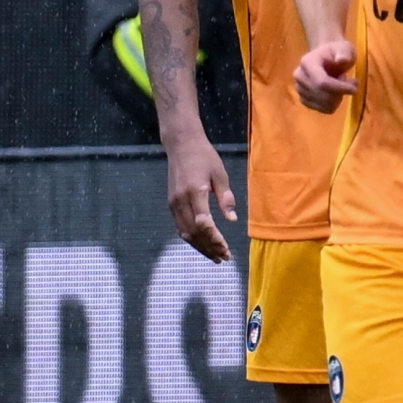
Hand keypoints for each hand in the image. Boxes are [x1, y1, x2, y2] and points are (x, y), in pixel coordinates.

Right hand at [164, 138, 238, 262]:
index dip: (214, 238)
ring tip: (215, 256)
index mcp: (195, 191)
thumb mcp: (220, 174)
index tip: (226, 248)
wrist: (181, 145)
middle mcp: (181, 200)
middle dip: (209, 247)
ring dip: (200, 247)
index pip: (203, 223)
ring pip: (185, 233)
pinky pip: (180, 227)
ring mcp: (173, 203)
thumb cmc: (204, 156)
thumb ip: (225, 197)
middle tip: (224, 257)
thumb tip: (232, 220)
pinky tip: (202, 244)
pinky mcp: (171, 204)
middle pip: (194, 232)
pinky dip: (191, 238)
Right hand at [294, 39, 357, 111]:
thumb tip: (341, 60)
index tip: (354, 89)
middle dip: (340, 92)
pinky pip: (321, 109)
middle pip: (322, 95)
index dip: (339, 88)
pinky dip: (333, 104)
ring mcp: (299, 89)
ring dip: (337, 97)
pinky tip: (336, 93)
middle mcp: (299, 76)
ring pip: (323, 104)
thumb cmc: (336, 51)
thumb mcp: (344, 48)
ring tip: (340, 84)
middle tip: (350, 82)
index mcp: (307, 62)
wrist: (324, 56)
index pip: (322, 82)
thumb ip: (344, 53)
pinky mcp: (303, 99)